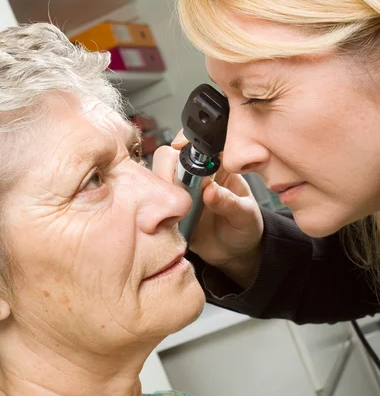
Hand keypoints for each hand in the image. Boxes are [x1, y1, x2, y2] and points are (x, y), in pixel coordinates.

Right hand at [152, 130, 263, 287]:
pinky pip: (151, 202)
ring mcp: (179, 192)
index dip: (186, 142)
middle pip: (169, 157)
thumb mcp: (245, 216)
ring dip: (159, 190)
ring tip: (174, 210)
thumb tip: (210, 190)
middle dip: (168, 169)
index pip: (199, 145)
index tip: (179, 148)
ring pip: (156, 178)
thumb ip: (229, 202)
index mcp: (218, 167)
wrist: (234, 254)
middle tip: (178, 192)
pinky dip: (152, 208)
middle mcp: (195, 176)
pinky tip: (166, 220)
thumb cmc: (244, 228)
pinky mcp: (167, 209)